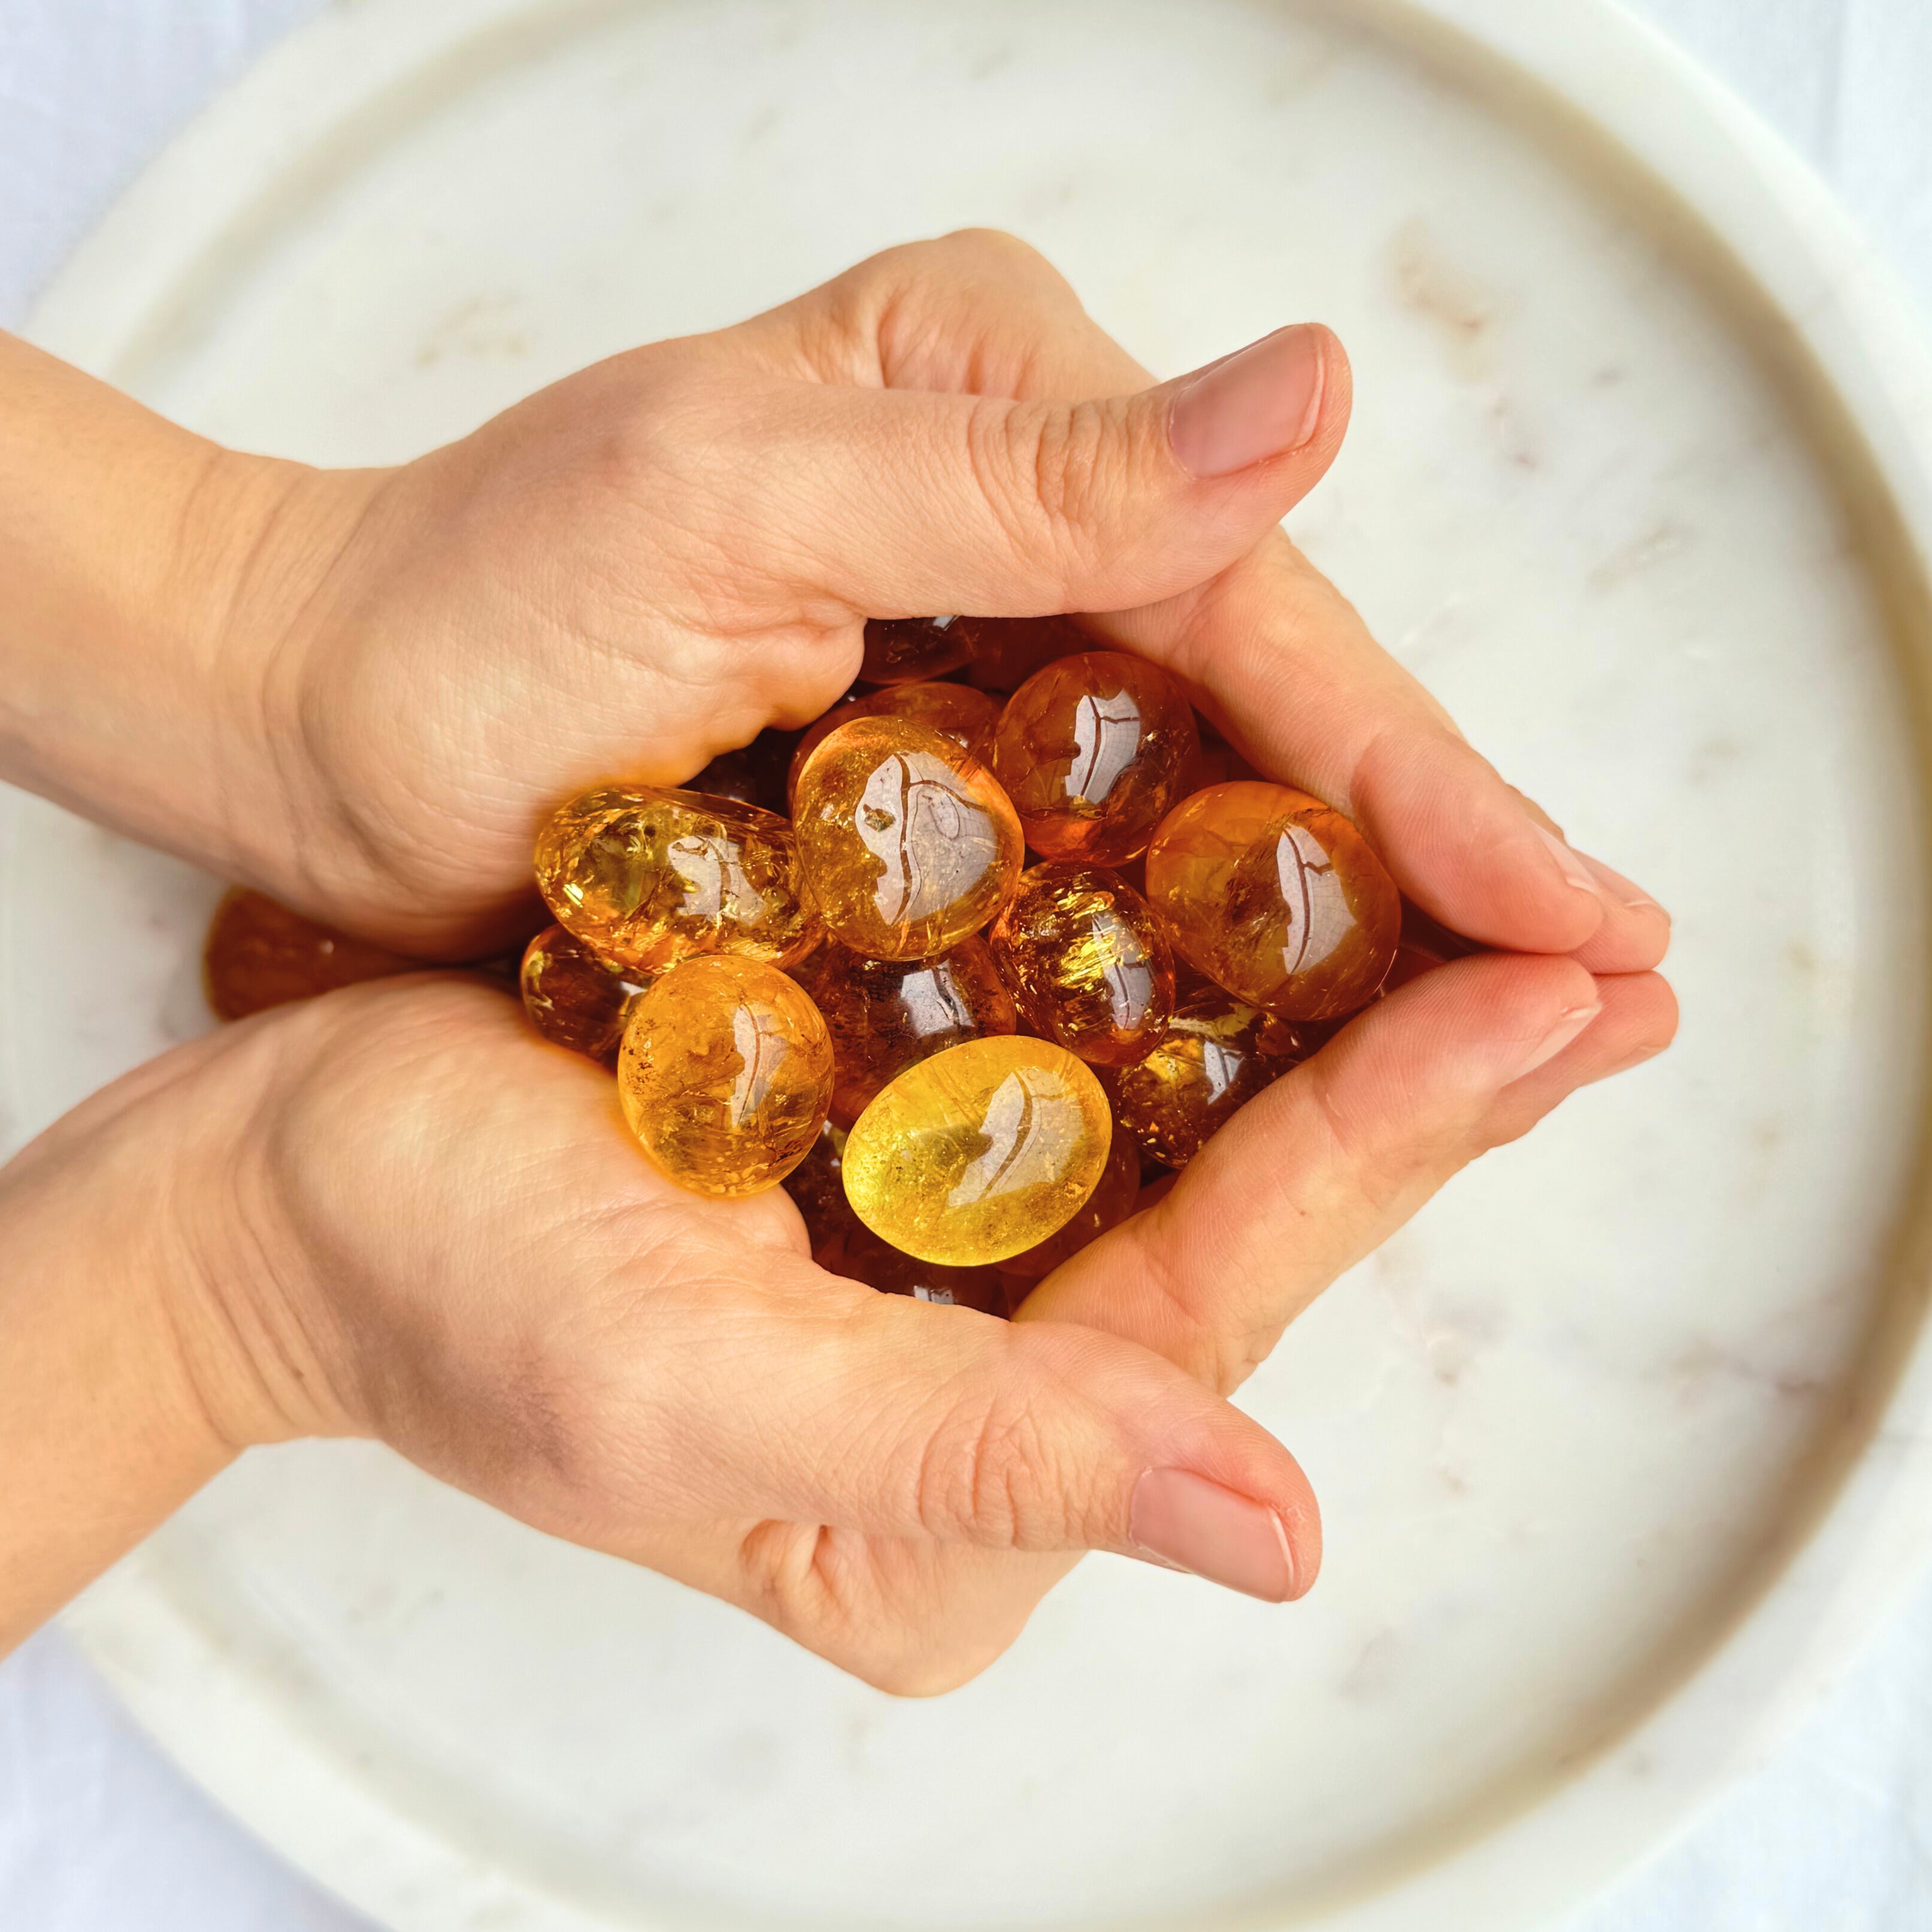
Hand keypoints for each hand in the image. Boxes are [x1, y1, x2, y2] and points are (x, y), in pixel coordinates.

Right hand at [0, 943, 1668, 1686]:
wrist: (276, 1180)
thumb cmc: (438, 1292)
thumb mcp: (691, 1397)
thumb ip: (976, 1468)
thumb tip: (1268, 1540)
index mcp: (961, 1496)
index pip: (1220, 1295)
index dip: (1392, 1143)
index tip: (1556, 1006)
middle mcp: (983, 1392)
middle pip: (1238, 1206)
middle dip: (1421, 1073)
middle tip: (1599, 953)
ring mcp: (944, 1265)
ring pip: (1181, 1116)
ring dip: (1333, 1003)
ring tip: (1500, 906)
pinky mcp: (896, 1150)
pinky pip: (1076, 1047)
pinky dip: (1179, 957)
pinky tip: (1286, 872)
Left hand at [201, 229, 1671, 967]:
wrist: (314, 723)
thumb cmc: (470, 607)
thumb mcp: (730, 498)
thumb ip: (1022, 474)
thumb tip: (1323, 395)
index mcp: (1002, 397)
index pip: (1254, 607)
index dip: (1417, 777)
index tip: (1571, 915)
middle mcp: (1021, 511)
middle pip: (1263, 707)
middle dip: (1425, 855)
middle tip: (1598, 996)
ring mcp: (981, 647)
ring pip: (1201, 796)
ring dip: (1339, 923)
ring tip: (1505, 1040)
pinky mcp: (932, 770)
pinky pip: (1099, 866)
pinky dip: (1188, 957)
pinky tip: (1296, 1047)